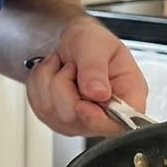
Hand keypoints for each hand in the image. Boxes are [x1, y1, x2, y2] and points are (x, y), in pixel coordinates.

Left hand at [25, 16, 146, 136]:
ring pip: (52, 112)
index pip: (119, 125)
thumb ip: (96, 68)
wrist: (71, 41)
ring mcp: (79, 120)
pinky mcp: (56, 119)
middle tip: (73, 66)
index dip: (97, 120)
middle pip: (76, 119)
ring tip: (65, 68)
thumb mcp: (97, 43)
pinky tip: (54, 74)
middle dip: (65, 86)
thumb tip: (98, 93)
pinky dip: (39, 84)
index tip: (81, 105)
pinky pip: (38, 106)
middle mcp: (105, 114)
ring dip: (50, 81)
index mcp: (128, 96)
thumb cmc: (92, 41)